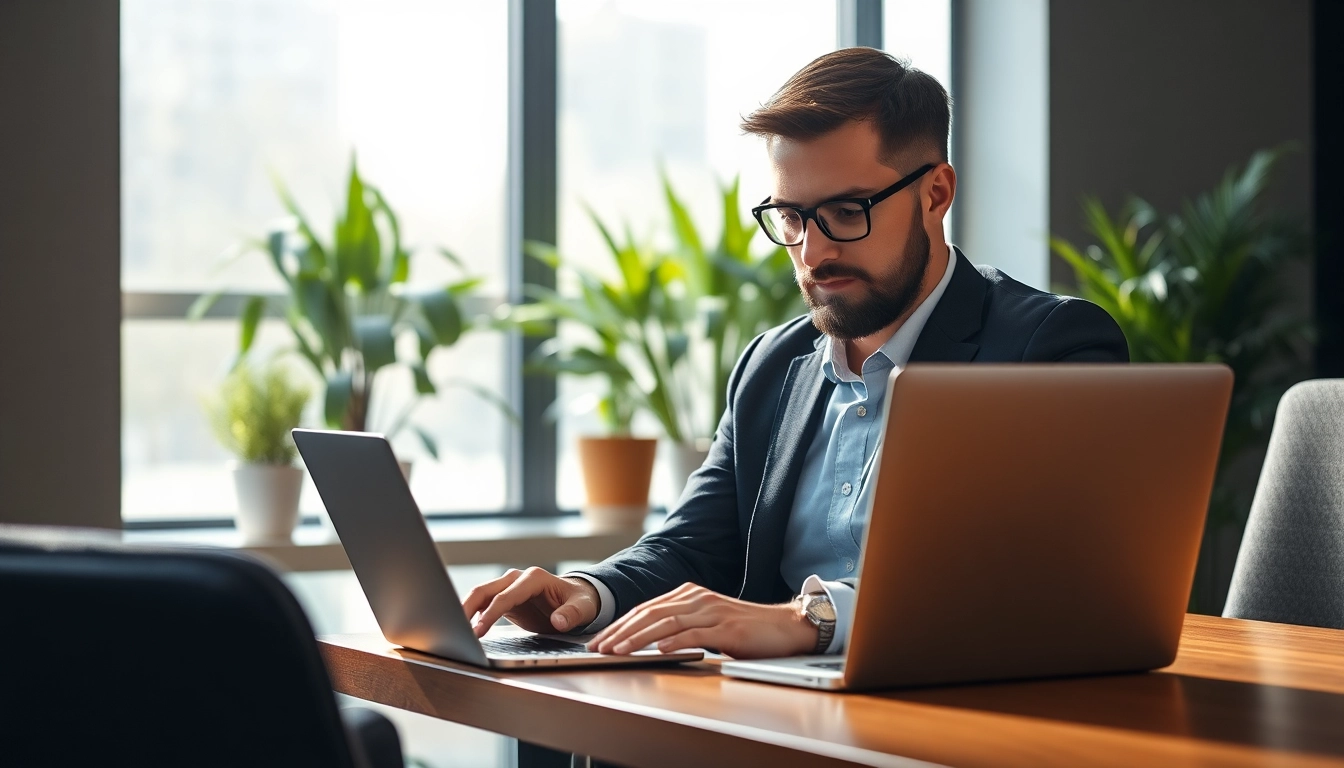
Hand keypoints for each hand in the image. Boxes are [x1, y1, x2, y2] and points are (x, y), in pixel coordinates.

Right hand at [461, 567, 598, 637]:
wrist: (578, 599)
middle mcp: (517, 579)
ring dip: (464, 611)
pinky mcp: (504, 599)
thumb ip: (571, 614)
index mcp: (534, 578)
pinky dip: (471, 615)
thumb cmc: (580, 602)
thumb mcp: (583, 608)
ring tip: (453, 631)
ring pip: (479, 595)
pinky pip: (482, 605)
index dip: (490, 614)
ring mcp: (508, 587)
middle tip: (455, 630)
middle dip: (467, 608)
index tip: (477, 630)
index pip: (506, 596)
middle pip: (484, 590)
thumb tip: (558, 621)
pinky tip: (463, 630)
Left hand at [588, 583, 816, 659]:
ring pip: (667, 622)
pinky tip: (659, 650)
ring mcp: (712, 612)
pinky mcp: (727, 628)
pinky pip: (696, 634)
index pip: (646, 609)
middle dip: (621, 631)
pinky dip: (675, 642)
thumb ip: (681, 626)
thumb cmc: (745, 629)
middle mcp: (697, 598)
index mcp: (689, 595)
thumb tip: (649, 642)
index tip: (600, 640)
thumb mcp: (707, 623)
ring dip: (639, 638)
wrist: (784, 626)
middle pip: (650, 613)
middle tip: (599, 647)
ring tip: (618, 650)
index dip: (620, 624)